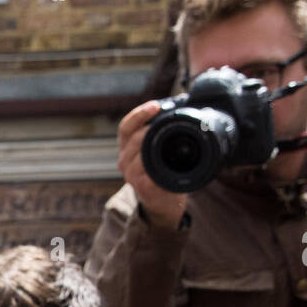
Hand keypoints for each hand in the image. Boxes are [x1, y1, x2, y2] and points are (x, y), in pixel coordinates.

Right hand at [116, 100, 186, 228]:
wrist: (162, 202)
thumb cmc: (161, 172)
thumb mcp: (156, 150)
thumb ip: (159, 131)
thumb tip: (182, 103)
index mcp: (127, 147)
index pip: (126, 126)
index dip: (138, 114)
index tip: (155, 106)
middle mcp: (125, 159)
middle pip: (131, 136)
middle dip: (147, 124)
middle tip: (164, 116)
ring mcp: (131, 173)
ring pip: (137, 152)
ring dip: (150, 140)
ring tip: (165, 134)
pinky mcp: (141, 185)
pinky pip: (147, 171)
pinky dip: (156, 163)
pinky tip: (165, 158)